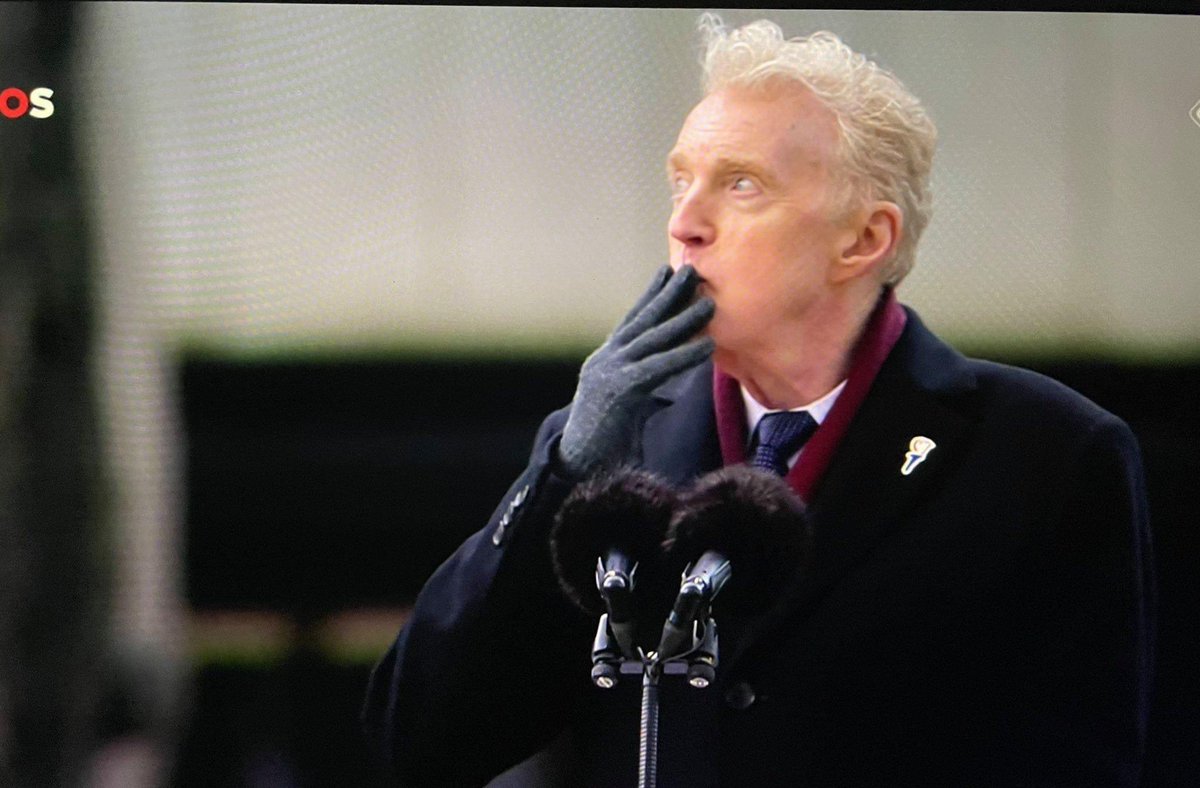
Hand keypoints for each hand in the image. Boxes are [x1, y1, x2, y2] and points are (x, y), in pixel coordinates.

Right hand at [558, 265, 714, 477]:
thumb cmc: (603, 448)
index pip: (631, 322)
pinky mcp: (618, 392)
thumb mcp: (625, 413)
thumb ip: (641, 396)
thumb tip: (662, 393)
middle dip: (668, 294)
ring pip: (652, 339)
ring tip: (709, 302)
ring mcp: (608, 374)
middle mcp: (604, 361)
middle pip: (642, 321)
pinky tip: (707, 346)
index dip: (650, 297)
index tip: (667, 274)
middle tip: (691, 269)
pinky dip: (685, 356)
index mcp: (605, 363)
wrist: (578, 471)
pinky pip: (658, 368)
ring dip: (683, 319)